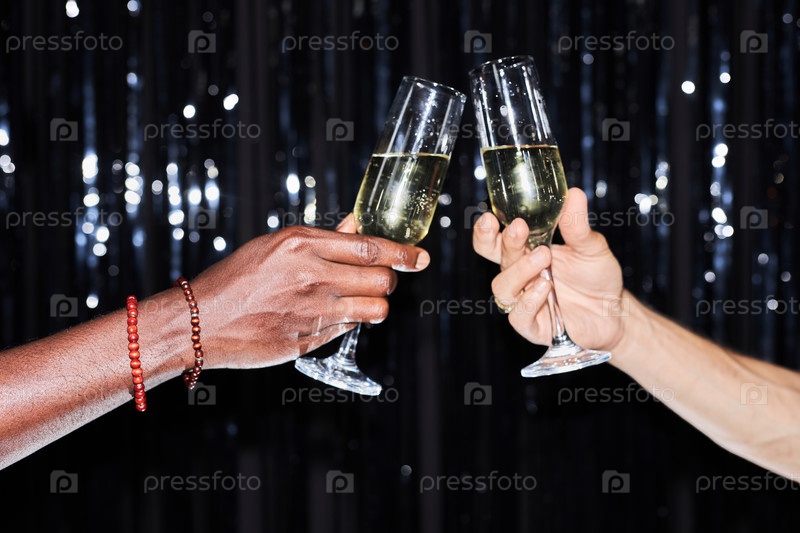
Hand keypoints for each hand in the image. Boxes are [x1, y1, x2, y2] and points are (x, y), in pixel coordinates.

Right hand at [188, 214, 429, 368]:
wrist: (200, 321)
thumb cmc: (235, 279)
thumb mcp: (275, 246)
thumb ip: (321, 239)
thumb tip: (356, 226)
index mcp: (302, 245)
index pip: (370, 247)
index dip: (402, 253)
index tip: (420, 257)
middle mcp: (312, 276)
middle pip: (381, 280)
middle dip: (388, 280)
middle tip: (379, 280)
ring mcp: (312, 311)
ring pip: (374, 310)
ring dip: (374, 306)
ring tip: (360, 301)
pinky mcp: (309, 341)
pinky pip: (348, 331)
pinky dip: (346, 323)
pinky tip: (325, 316)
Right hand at [472, 187, 624, 352]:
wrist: (614, 313)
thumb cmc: (596, 277)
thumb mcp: (590, 246)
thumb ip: (577, 224)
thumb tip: (573, 194)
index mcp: (525, 252)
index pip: (494, 240)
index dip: (485, 231)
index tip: (490, 217)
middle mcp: (519, 275)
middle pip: (494, 258)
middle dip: (501, 242)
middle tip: (519, 229)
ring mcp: (523, 300)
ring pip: (502, 286)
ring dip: (520, 270)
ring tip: (544, 258)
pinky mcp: (533, 325)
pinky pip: (518, 315)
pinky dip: (529, 300)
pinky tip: (545, 287)